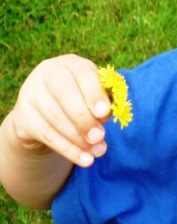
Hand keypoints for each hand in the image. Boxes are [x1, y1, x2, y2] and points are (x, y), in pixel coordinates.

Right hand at [9, 54, 111, 168]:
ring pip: (55, 117)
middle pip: (65, 93)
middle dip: (84, 118)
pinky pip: (46, 134)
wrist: (44, 115)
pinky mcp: (22, 115)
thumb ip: (102, 103)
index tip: (104, 113)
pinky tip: (84, 159)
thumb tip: (106, 116)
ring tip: (97, 152)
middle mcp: (47, 73)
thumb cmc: (79, 101)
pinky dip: (67, 149)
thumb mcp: (91, 96)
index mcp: (71, 64)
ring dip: (78, 138)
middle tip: (100, 137)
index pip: (82, 73)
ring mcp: (31, 93)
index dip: (94, 93)